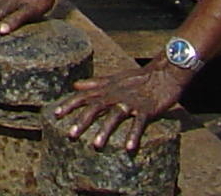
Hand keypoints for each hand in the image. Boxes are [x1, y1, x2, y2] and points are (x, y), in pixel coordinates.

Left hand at [50, 63, 186, 152]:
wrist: (164, 73)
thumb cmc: (138, 78)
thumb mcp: (114, 78)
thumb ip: (95, 83)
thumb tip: (75, 85)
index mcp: (107, 88)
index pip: (84, 96)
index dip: (70, 104)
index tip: (56, 114)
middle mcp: (116, 94)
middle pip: (95, 107)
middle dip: (82, 121)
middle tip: (71, 135)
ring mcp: (131, 102)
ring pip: (115, 116)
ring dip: (105, 130)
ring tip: (96, 145)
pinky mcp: (146, 109)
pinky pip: (139, 122)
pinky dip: (133, 134)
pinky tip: (129, 147)